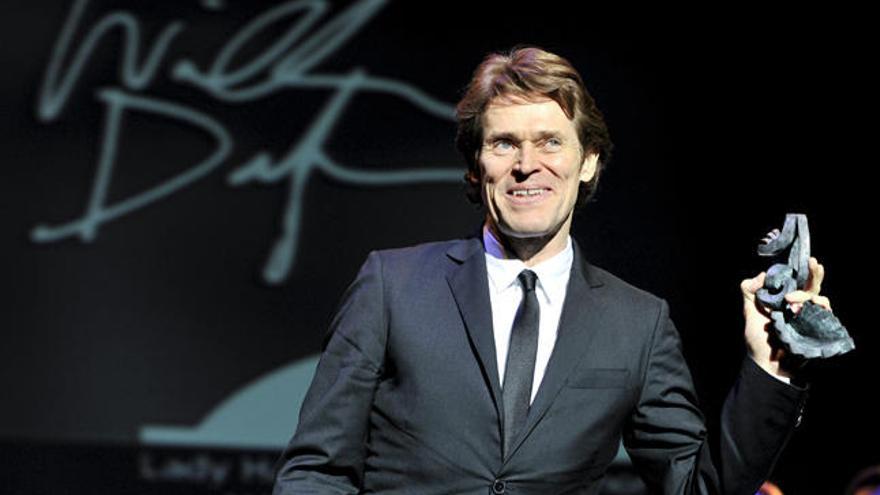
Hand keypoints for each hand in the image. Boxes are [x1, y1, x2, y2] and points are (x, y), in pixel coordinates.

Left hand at [740, 257, 830, 378]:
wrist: (768, 365)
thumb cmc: (759, 340)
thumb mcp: (749, 313)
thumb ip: (750, 292)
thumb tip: (762, 275)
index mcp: (784, 300)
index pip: (796, 280)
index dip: (802, 270)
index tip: (807, 260)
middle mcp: (799, 307)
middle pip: (812, 286)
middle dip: (815, 274)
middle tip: (815, 264)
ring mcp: (809, 318)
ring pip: (819, 299)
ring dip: (808, 296)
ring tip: (792, 303)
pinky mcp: (817, 329)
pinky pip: (826, 316)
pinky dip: (822, 310)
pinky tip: (816, 308)